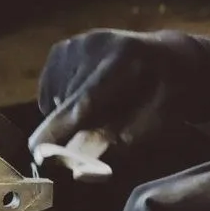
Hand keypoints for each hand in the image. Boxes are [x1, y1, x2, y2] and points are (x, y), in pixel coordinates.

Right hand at [30, 30, 209, 158]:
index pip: (87, 99)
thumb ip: (124, 142)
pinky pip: (50, 90)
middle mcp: (96, 44)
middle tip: (102, 132)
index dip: (61, 127)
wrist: (171, 56)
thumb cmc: (170, 94)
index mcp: (126, 58)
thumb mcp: (162, 119)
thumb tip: (84, 168)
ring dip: (69, 115)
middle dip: (71, 129)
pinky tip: (88, 98)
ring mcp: (77, 43)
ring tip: (103, 109)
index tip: (38, 152)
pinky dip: (62, 102)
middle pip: (66, 101)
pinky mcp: (63, 48)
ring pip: (54, 99)